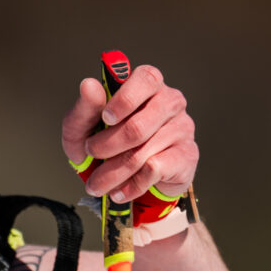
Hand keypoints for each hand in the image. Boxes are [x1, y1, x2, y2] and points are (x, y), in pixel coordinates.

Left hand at [61, 64, 196, 202]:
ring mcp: (182, 127)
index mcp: (147, 85)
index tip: (105, 118)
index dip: (125, 99)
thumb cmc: (103, 145)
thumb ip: (84, 108)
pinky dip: (130, 185)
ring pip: (142, 153)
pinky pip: (154, 170)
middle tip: (91, 154)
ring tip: (96, 184)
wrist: (127, 182)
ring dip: (112, 173)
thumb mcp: (83, 129)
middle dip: (106, 146)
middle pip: (138, 126)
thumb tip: (88, 84)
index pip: (147, 78)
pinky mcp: (187, 154)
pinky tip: (119, 192)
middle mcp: (170, 101)